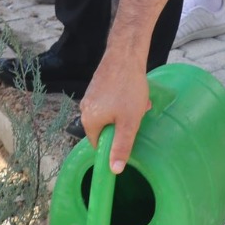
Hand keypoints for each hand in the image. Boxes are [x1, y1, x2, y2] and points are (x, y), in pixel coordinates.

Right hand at [79, 52, 151, 173]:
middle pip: (105, 128)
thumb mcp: (128, 123)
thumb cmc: (128, 89)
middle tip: (137, 117)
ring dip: (125, 113)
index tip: (129, 136)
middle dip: (123, 126)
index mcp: (89, 121)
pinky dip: (122, 101)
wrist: (125, 54)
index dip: (115, 144)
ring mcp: (91, 95)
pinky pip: (110, 101)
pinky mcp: (98, 85)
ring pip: (110, 114)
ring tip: (139, 104)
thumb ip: (121, 147)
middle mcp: (85, 108)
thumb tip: (114, 170)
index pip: (99, 144)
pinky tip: (134, 94)